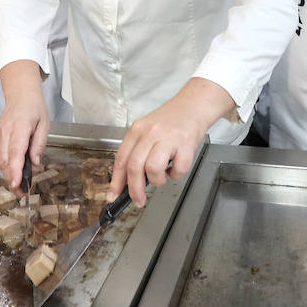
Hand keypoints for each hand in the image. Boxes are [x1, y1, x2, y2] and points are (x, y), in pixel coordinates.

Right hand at [0, 61, 48, 192]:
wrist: (20, 94)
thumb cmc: (35, 108)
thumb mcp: (44, 124)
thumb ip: (39, 144)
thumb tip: (35, 164)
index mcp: (21, 126)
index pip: (16, 152)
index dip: (15, 170)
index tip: (16, 185)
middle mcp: (6, 131)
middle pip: (5, 160)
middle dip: (12, 178)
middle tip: (22, 193)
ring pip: (0, 160)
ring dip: (8, 174)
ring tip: (19, 186)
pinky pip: (0, 155)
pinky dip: (6, 165)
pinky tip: (15, 171)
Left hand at [110, 79, 223, 206]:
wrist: (193, 105)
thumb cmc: (170, 120)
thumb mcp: (147, 130)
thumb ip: (137, 150)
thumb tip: (127, 180)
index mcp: (137, 130)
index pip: (121, 159)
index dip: (116, 181)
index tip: (113, 196)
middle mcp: (150, 133)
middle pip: (135, 166)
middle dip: (135, 189)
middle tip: (138, 200)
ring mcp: (168, 138)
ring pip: (153, 168)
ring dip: (157, 180)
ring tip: (162, 177)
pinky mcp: (186, 143)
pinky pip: (178, 169)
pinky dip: (176, 175)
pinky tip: (176, 167)